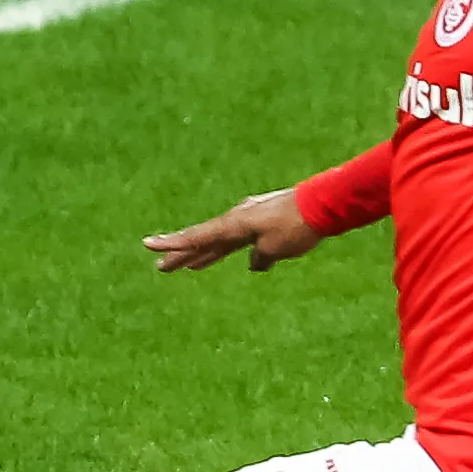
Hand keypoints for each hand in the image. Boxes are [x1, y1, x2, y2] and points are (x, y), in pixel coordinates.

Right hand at [145, 189, 321, 273]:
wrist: (324, 204)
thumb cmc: (297, 226)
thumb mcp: (275, 248)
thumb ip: (260, 258)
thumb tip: (255, 264)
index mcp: (234, 224)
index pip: (197, 237)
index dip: (172, 244)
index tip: (148, 245)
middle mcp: (237, 219)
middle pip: (204, 240)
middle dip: (183, 255)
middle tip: (162, 267)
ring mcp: (250, 219)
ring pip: (220, 240)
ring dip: (204, 253)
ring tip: (188, 267)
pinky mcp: (264, 221)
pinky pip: (238, 239)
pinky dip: (228, 249)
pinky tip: (230, 259)